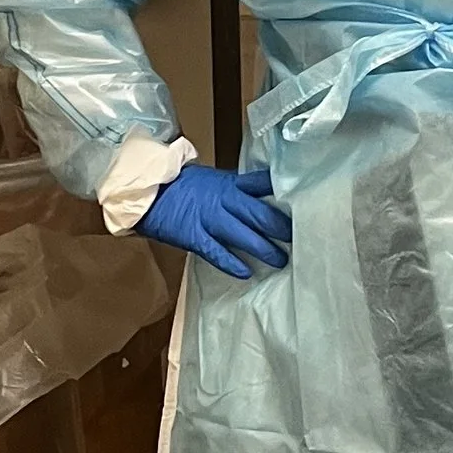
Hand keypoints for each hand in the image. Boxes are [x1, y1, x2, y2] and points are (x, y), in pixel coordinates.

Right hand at [142, 163, 291, 278]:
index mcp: (230, 183)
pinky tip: (246, 273)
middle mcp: (224, 200)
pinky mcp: (194, 236)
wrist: (147, 191)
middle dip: (281, 227)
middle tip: (300, 238)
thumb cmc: (181, 185)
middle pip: (259, 214)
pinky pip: (217, 252)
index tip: (304, 201)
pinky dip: (232, 263)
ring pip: (244, 235)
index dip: (283, 193)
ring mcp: (209, 219)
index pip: (262, 183)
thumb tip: (262, 199)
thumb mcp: (213, 180)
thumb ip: (236, 190)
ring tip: (282, 260)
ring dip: (265, 249)